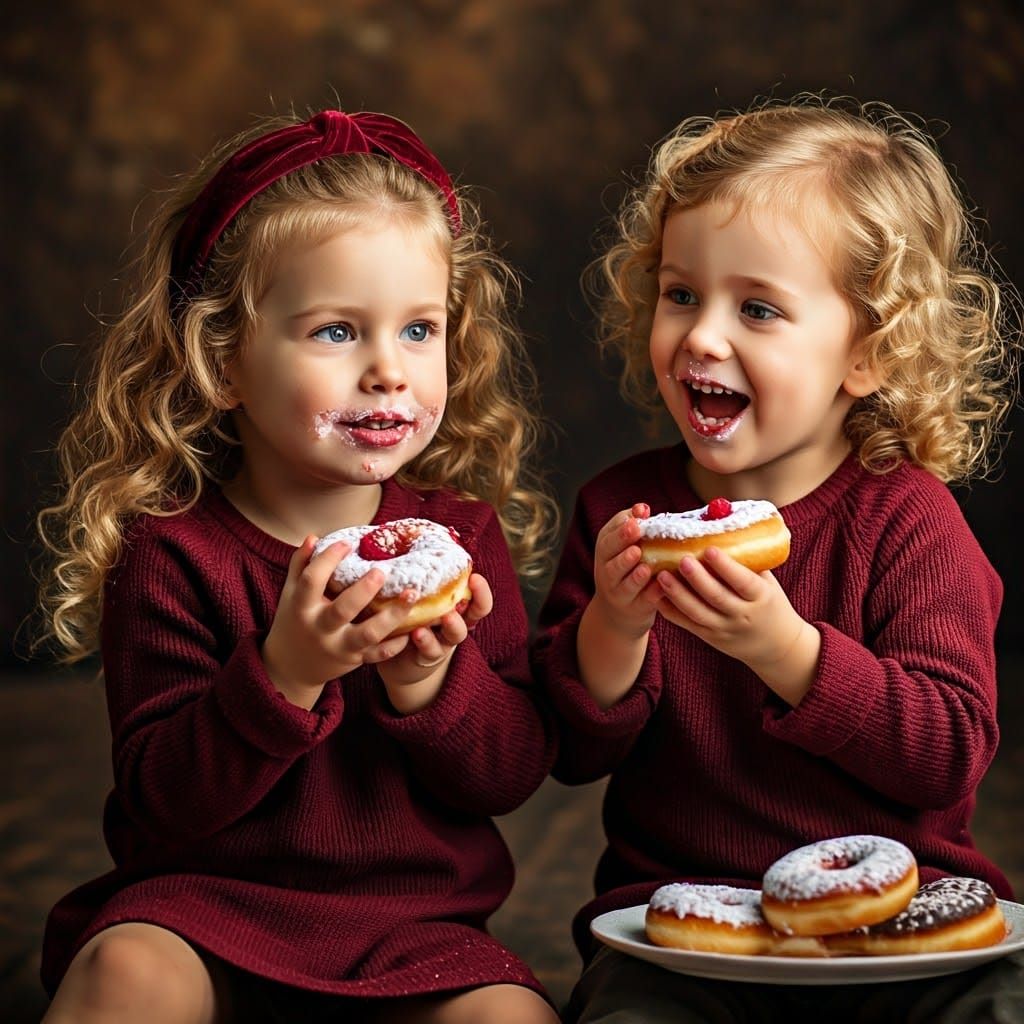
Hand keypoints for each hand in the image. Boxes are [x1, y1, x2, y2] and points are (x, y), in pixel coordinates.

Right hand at [262, 536, 415, 707]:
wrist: (292, 666)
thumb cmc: (294, 620)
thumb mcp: (290, 594)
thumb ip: (301, 565)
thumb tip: (314, 537)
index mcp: (301, 608)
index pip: (312, 580)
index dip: (328, 559)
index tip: (347, 543)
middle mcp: (320, 628)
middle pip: (343, 610)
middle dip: (364, 590)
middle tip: (382, 570)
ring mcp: (339, 646)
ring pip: (369, 634)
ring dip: (393, 615)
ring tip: (411, 594)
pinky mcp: (355, 659)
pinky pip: (380, 654)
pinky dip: (397, 644)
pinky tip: (413, 626)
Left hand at [376, 572, 492, 713]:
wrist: (401, 659)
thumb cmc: (412, 619)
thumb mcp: (421, 600)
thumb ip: (422, 581)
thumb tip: (408, 542)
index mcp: (458, 608)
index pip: (479, 600)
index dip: (481, 591)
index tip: (474, 577)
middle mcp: (456, 624)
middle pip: (475, 616)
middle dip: (474, 605)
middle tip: (461, 600)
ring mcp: (445, 642)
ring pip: (455, 635)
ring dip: (450, 625)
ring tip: (441, 616)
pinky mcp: (428, 657)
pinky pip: (430, 651)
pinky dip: (424, 642)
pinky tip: (413, 634)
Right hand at [576, 504, 661, 708]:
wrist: (618, 615)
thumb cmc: (626, 571)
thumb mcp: (622, 548)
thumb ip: (631, 527)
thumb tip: (642, 508)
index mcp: (605, 552)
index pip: (607, 536)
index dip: (621, 526)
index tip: (636, 517)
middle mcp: (607, 572)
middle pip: (610, 557)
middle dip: (622, 542)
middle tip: (636, 530)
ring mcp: (618, 593)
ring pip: (623, 583)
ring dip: (633, 573)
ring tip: (644, 565)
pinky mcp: (634, 610)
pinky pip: (643, 602)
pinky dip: (652, 594)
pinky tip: (662, 586)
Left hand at [655, 546, 819, 705]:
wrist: (777, 644)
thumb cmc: (769, 602)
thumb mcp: (768, 583)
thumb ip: (749, 561)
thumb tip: (724, 525)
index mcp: (761, 597)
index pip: (743, 582)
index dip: (725, 566)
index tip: (709, 549)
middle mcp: (743, 615)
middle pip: (717, 597)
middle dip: (697, 578)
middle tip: (681, 559)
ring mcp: (725, 629)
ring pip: (698, 613)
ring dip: (678, 594)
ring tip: (661, 575)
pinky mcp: (711, 638)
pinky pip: (688, 625)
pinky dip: (671, 611)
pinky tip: (657, 594)